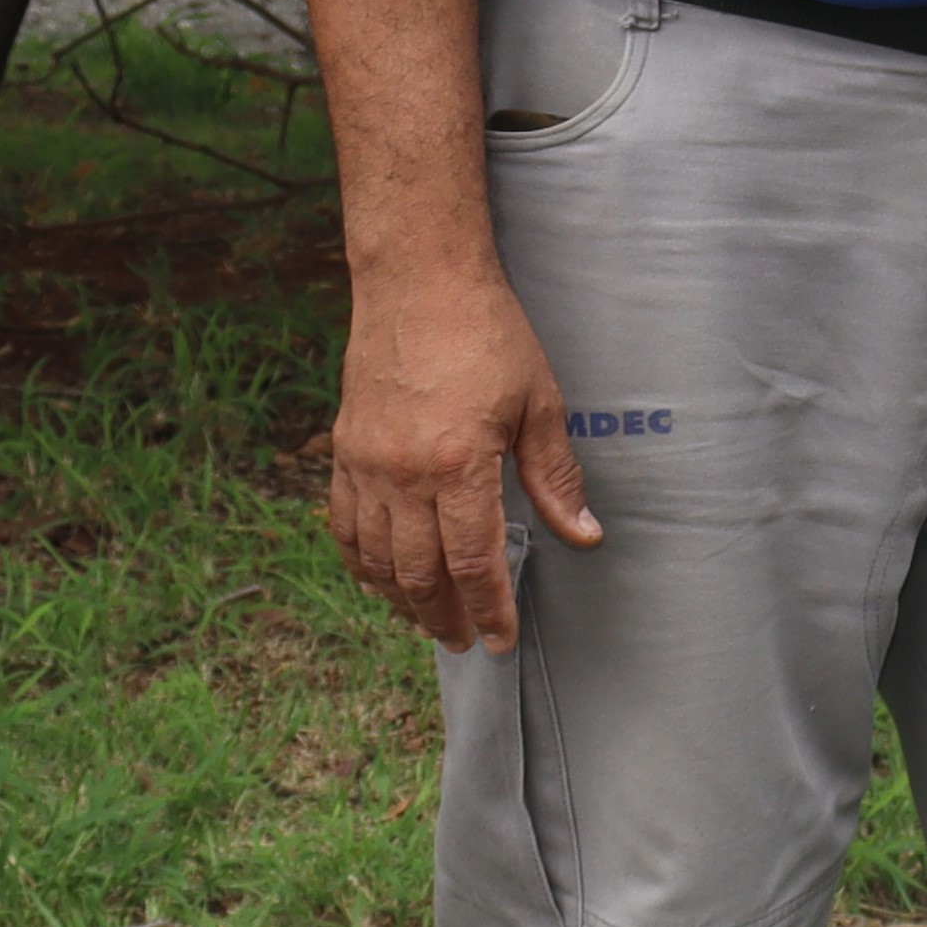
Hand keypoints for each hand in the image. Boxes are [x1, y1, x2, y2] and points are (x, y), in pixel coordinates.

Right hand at [325, 262, 596, 653]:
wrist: (419, 283)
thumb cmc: (490, 336)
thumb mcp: (540, 404)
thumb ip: (555, 477)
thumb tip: (583, 535)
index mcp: (457, 466)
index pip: (474, 562)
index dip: (489, 609)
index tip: (502, 640)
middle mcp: (401, 475)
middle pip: (418, 573)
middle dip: (444, 617)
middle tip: (467, 642)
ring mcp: (364, 465)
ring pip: (374, 558)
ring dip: (400, 599)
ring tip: (429, 621)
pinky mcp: (342, 451)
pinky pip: (343, 526)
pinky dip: (360, 562)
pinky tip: (379, 579)